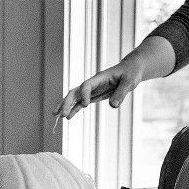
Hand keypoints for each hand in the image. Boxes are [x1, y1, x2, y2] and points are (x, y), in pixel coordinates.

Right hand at [54, 36, 174, 119]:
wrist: (131, 69)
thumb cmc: (131, 73)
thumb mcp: (130, 82)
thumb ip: (122, 93)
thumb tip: (114, 106)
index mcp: (100, 78)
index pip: (86, 85)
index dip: (84, 94)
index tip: (84, 105)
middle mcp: (92, 84)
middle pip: (75, 91)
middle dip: (67, 102)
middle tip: (62, 114)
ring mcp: (91, 90)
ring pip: (75, 97)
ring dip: (66, 106)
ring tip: (56, 116)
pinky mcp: (93, 96)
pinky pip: (80, 103)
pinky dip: (73, 110)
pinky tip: (67, 118)